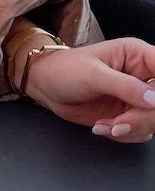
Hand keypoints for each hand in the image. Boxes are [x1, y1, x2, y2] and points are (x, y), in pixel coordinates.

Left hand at [23, 37, 154, 143]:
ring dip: (130, 129)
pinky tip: (102, 127)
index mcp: (137, 55)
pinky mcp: (129, 114)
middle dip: (142, 118)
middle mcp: (142, 76)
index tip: (150, 104)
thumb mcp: (94, 75)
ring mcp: (137, 97)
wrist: (46, 87)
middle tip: (119, 124)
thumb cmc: (65, 70)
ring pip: (153, 120)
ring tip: (104, 125)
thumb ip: (126, 87)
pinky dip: (123, 134)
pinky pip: (141, 132)